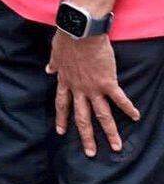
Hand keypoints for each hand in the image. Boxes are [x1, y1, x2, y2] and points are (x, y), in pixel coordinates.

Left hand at [47, 31, 139, 156]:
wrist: (80, 31)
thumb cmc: (66, 38)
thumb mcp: (55, 52)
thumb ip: (54, 64)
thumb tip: (48, 69)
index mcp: (65, 81)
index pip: (62, 104)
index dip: (62, 118)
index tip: (60, 132)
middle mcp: (79, 88)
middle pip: (82, 117)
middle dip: (86, 136)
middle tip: (90, 152)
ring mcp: (93, 87)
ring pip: (102, 115)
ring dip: (110, 132)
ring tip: (116, 146)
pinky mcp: (107, 82)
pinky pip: (119, 99)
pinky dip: (128, 108)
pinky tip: (135, 117)